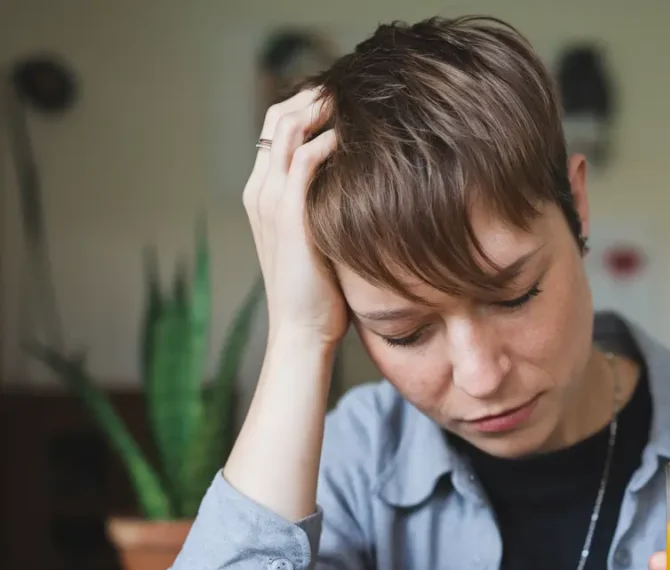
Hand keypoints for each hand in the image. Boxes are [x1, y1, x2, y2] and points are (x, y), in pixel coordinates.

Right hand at [242, 89, 346, 346]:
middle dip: (315, 96)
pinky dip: (329, 139)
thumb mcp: (320, 240)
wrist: (301, 331)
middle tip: (354, 89)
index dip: (308, 105)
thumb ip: (327, 208)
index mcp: (263, 193)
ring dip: (322, 108)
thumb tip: (361, 188)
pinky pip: (304, 158)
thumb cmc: (319, 294)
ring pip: (286, 127)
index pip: (276, 128)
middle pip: (278, 116)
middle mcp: (260, 189)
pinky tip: (356, 137)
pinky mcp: (289, 214)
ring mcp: (270, 199)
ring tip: (357, 101)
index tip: (346, 99)